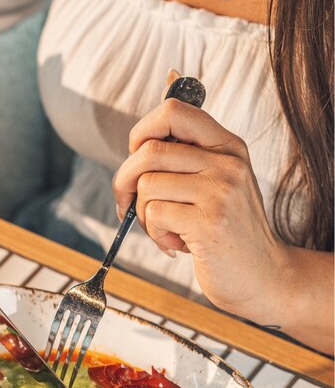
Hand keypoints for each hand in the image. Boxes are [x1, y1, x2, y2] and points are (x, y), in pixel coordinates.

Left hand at [114, 72, 333, 353]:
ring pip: (146, 185)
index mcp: (227, 146)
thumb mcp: (215, 183)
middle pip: (148, 150)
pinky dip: (154, 235)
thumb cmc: (226, 229)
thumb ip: (185, 156)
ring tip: (166, 228)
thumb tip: (145, 126)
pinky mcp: (209, 221)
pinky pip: (153, 215)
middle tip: (129, 204)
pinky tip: (176, 244)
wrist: (263, 276)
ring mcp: (220, 191)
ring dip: (141, 213)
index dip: (142, 131)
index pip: (174, 110)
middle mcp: (227, 162)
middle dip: (124, 180)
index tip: (136, 157)